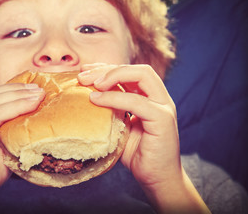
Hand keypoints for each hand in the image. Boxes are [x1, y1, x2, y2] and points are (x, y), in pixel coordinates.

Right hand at [0, 83, 44, 212]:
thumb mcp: (0, 145)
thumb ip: (7, 128)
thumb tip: (31, 113)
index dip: (13, 90)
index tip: (35, 89)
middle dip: (18, 90)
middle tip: (40, 89)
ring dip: (19, 96)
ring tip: (39, 94)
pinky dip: (14, 108)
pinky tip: (31, 105)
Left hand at [78, 63, 209, 213]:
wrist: (156, 179)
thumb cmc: (137, 154)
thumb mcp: (120, 126)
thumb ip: (111, 110)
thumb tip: (87, 96)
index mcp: (151, 98)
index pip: (131, 72)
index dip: (108, 68)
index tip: (85, 72)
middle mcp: (160, 99)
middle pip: (138, 69)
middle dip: (108, 69)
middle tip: (83, 76)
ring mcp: (164, 107)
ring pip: (142, 76)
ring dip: (112, 76)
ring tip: (90, 84)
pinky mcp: (163, 120)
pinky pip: (137, 102)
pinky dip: (114, 97)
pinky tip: (96, 100)